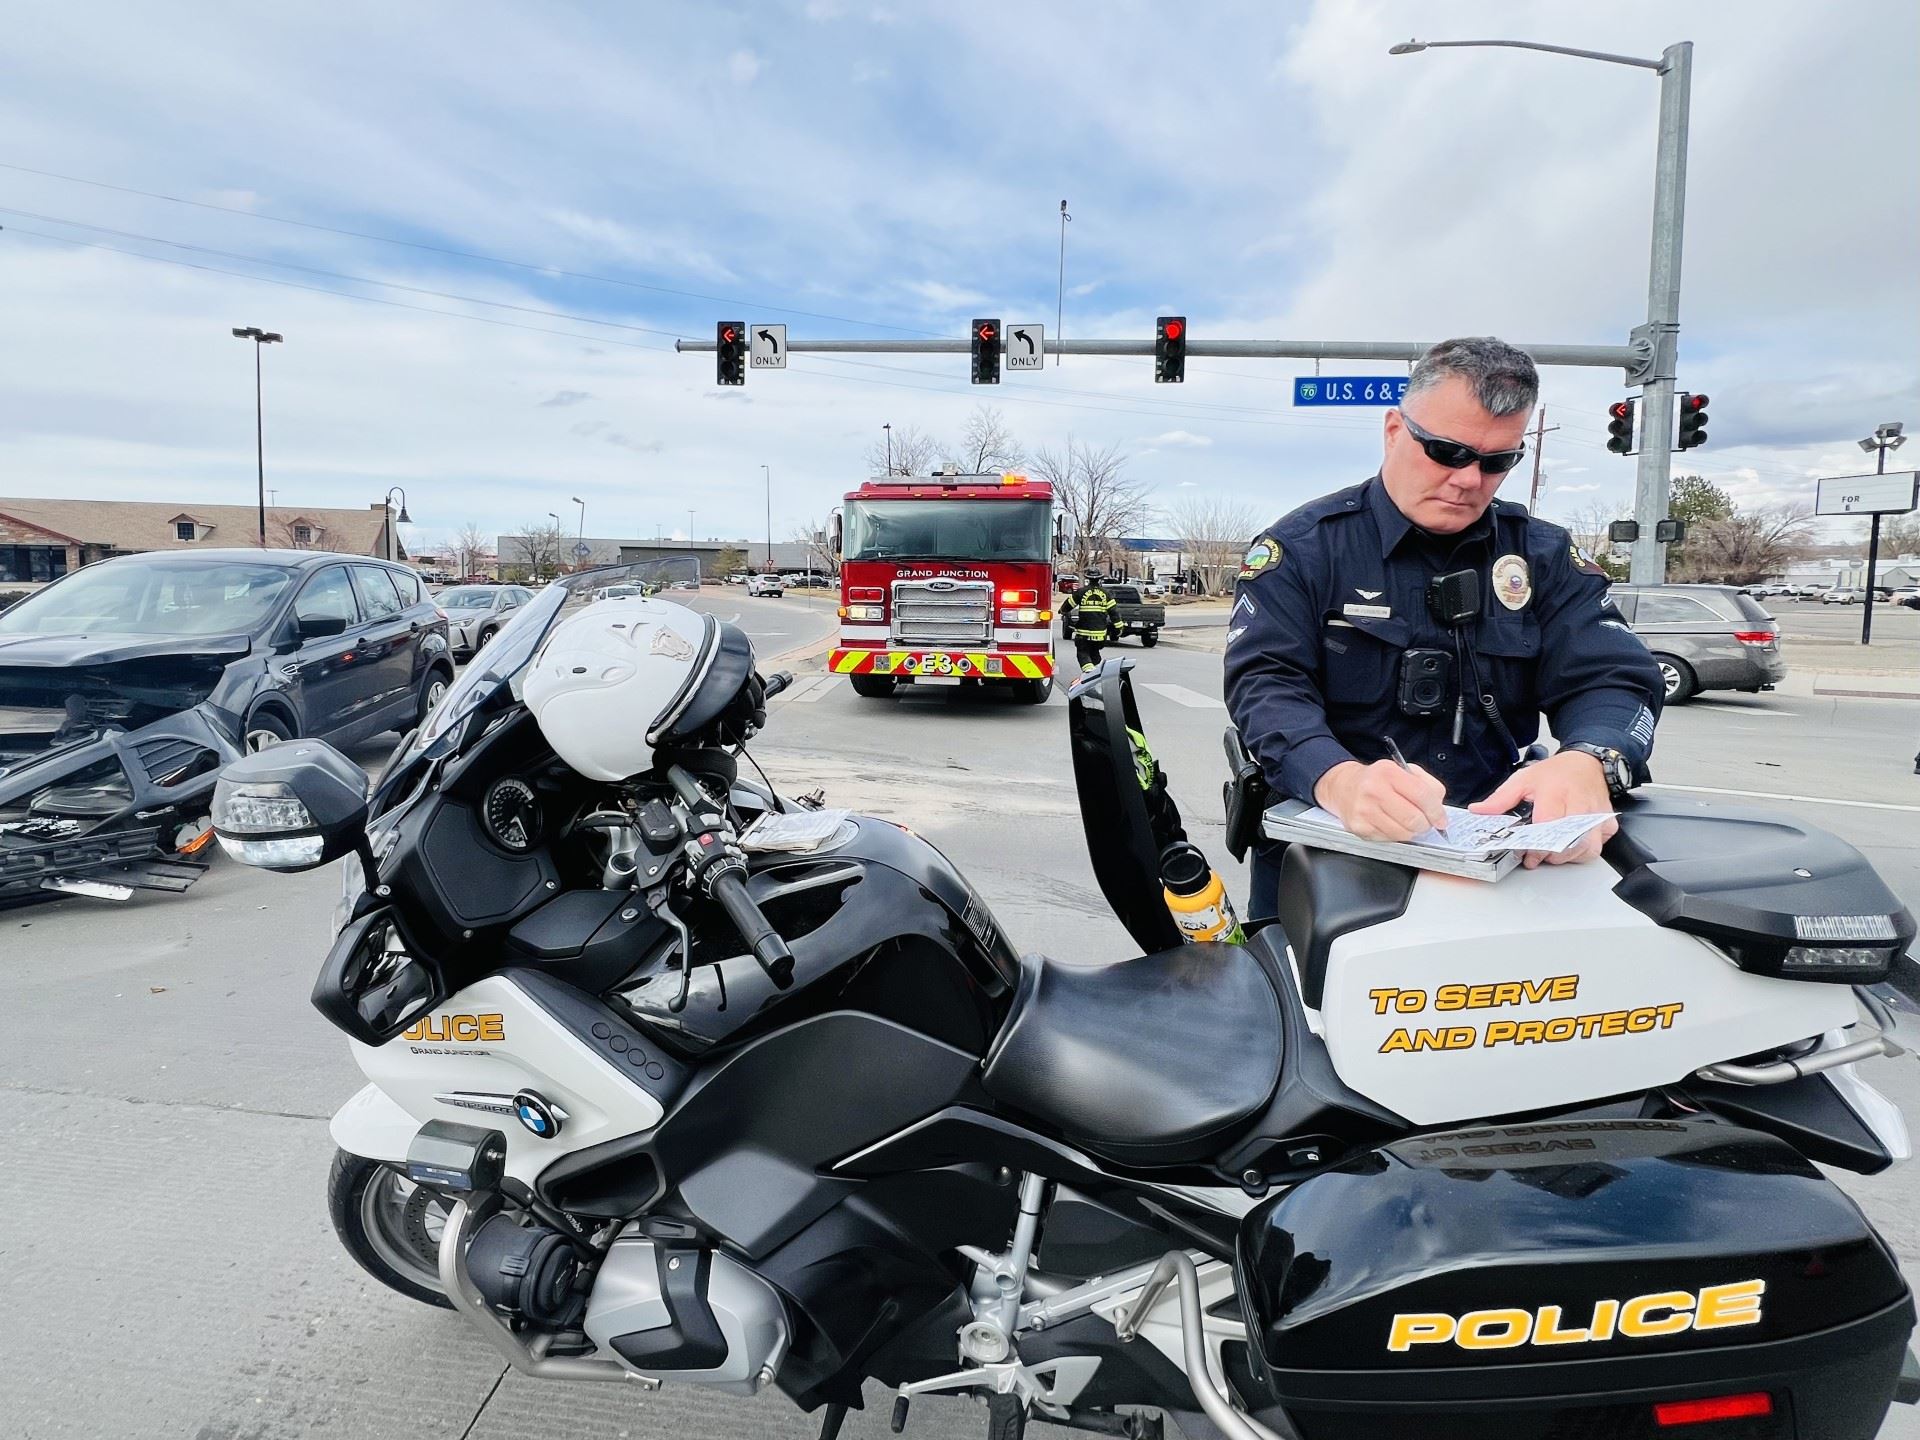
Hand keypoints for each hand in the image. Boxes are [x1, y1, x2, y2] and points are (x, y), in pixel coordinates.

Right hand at [1315, 759, 1447, 842]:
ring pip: (1403, 833)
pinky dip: (1396, 835)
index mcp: (1388, 772)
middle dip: (1425, 824)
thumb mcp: (1403, 771)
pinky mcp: (1359, 827)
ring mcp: (1364, 810)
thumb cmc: (1378, 780)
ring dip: (1411, 831)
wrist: (1343, 786)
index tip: (1441, 820)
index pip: (1422, 795)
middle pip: (1413, 818)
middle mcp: (1373, 790)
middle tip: (1425, 822)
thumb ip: (1427, 785)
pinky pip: (1389, 839)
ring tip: (1407, 822)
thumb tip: (1439, 812)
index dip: (1436, 811)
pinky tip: (1391, 824)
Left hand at [1469, 751, 1617, 867]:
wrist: (1586, 763)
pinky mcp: (1607, 823)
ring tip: (1552, 853)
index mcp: (1556, 793)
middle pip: (1569, 842)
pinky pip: (1598, 846)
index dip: (1536, 845)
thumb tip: (1479, 810)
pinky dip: (1584, 851)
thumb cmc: (1556, 773)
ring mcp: (1596, 815)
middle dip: (1550, 855)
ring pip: (1587, 848)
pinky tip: (1571, 846)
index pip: (1548, 825)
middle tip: (1537, 856)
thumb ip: (1501, 798)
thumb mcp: (1524, 779)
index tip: (1526, 854)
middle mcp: (1580, 805)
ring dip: (1568, 857)